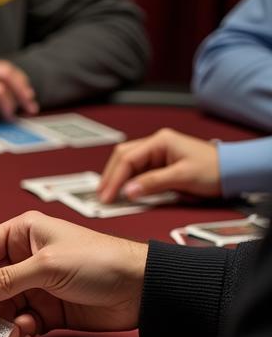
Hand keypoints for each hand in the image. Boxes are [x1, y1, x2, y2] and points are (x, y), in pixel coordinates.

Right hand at [0, 211, 147, 336]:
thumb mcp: (47, 266)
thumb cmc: (99, 261)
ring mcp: (36, 285)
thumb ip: (5, 281)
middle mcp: (25, 258)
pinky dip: (16, 330)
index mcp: (23, 233)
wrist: (144, 290)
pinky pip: (20, 321)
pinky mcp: (48, 310)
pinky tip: (21, 334)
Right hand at [98, 128, 220, 201]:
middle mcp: (156, 144)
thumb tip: (127, 191)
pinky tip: (123, 191)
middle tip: (102, 196)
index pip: (127, 159)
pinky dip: (128, 181)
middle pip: (123, 157)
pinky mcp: (160, 164)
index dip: (114, 178)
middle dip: (110, 177)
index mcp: (160, 141)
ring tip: (108, 195)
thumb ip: (152, 183)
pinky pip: (137, 171)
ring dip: (117, 179)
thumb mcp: (182, 177)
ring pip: (128, 164)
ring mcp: (158, 153)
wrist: (234, 171)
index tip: (107, 196)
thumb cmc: (213, 170)